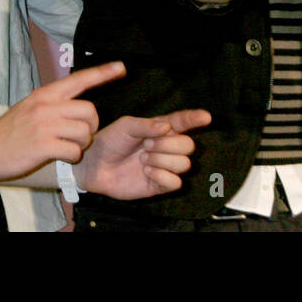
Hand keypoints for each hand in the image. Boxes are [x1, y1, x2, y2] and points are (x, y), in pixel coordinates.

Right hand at [0, 62, 122, 180]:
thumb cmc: (12, 130)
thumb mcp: (32, 106)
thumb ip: (55, 103)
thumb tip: (82, 107)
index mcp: (46, 94)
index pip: (80, 79)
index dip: (103, 73)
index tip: (121, 68)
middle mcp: (46, 105)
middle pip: (90, 111)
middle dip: (91, 126)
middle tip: (79, 135)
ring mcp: (44, 125)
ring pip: (85, 132)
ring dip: (82, 144)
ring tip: (68, 147)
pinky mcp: (42, 145)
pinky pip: (74, 150)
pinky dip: (72, 156)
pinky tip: (60, 156)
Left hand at [77, 109, 211, 198]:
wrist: (95, 166)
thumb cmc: (110, 142)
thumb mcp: (126, 126)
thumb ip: (147, 125)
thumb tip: (167, 127)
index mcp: (160, 129)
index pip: (183, 122)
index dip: (195, 119)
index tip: (206, 117)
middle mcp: (166, 147)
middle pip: (189, 145)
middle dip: (169, 145)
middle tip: (146, 145)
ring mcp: (164, 167)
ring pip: (184, 164)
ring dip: (162, 161)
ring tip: (143, 159)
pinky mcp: (160, 185)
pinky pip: (176, 182)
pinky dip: (161, 176)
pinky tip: (146, 172)